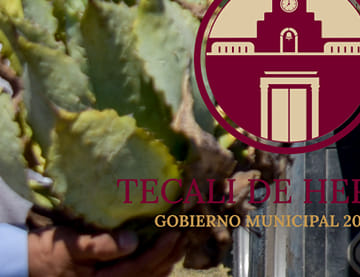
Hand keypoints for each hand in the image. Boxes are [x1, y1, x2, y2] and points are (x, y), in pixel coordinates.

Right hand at [28, 225, 181, 276]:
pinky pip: (140, 276)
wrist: (30, 264)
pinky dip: (156, 265)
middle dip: (171, 253)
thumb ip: (103, 246)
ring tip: (181, 240)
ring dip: (167, 259)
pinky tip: (165, 253)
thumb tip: (133, 241)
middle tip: (187, 231)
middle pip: (150, 273)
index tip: (176, 230)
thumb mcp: (75, 247)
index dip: (162, 250)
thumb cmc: (52, 253)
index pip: (142, 267)